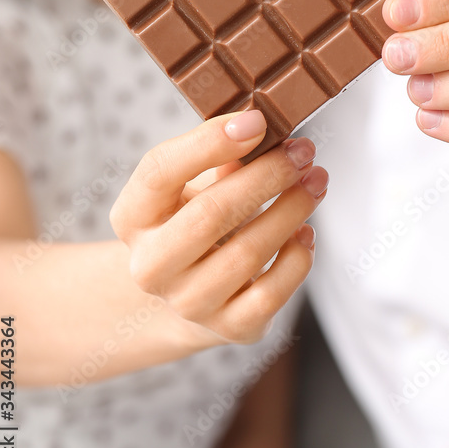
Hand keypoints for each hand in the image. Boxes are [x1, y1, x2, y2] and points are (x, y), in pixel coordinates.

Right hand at [109, 109, 326, 343]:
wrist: (189, 294)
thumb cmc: (194, 223)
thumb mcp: (190, 187)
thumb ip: (219, 159)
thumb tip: (264, 131)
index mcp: (132, 217)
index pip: (160, 171)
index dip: (209, 142)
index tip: (257, 120)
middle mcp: (150, 266)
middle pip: (211, 213)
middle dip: (267, 176)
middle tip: (304, 152)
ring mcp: (188, 302)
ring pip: (249, 252)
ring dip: (292, 209)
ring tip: (316, 182)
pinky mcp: (230, 328)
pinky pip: (273, 292)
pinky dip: (297, 256)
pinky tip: (306, 231)